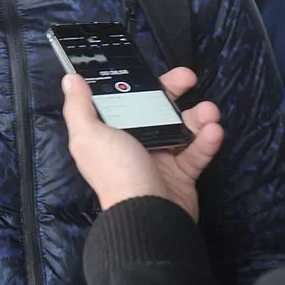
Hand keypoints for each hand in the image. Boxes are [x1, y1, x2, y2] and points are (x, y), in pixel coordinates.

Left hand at [62, 68, 222, 221]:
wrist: (148, 215)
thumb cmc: (117, 171)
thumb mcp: (89, 136)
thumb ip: (79, 106)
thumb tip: (71, 79)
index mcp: (112, 133)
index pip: (127, 100)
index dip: (139, 82)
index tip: (151, 69)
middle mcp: (136, 143)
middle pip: (158, 108)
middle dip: (175, 90)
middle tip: (189, 77)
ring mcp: (162, 158)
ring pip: (183, 127)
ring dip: (200, 115)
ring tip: (210, 112)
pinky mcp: (183, 173)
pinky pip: (198, 151)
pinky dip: (208, 140)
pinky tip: (214, 131)